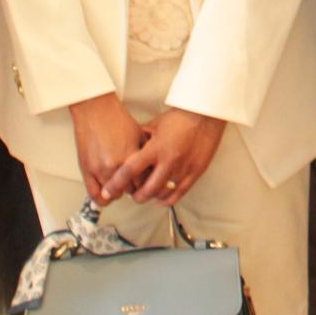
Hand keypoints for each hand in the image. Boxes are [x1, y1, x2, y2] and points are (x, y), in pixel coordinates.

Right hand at [69, 93, 147, 202]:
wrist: (96, 109)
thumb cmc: (115, 118)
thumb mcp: (139, 135)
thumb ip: (143, 155)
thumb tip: (149, 169)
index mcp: (132, 156)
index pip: (144, 181)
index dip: (146, 183)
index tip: (145, 183)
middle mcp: (116, 165)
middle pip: (130, 190)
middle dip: (133, 187)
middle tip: (133, 183)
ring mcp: (100, 169)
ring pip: (114, 194)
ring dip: (118, 192)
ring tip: (120, 186)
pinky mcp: (87, 170)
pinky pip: (95, 195)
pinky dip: (102, 198)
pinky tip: (106, 195)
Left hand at [107, 109, 227, 206]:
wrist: (206, 114)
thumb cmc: (181, 117)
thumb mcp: (155, 125)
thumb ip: (142, 140)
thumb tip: (130, 148)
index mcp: (155, 148)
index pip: (130, 171)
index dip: (116, 184)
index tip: (109, 191)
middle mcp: (169, 161)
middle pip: (146, 190)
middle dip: (136, 196)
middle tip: (132, 194)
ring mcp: (183, 168)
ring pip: (163, 194)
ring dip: (152, 197)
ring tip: (148, 194)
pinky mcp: (196, 172)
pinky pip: (179, 194)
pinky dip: (168, 199)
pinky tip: (162, 198)